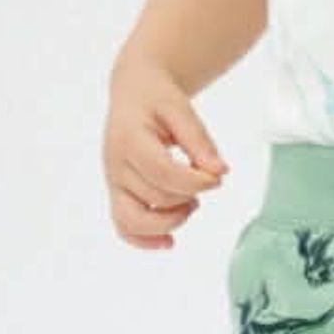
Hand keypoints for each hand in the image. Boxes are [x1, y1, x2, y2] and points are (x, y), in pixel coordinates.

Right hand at [103, 59, 227, 249]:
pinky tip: (170, 241)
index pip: (163, 173)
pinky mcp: (118, 194)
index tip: (216, 178)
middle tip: (204, 181)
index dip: (195, 182)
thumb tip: (219, 172)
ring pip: (137, 221)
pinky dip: (145, 241)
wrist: (134, 92)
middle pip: (155, 198)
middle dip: (188, 195)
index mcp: (128, 138)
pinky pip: (124, 228)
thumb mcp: (181, 108)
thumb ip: (199, 140)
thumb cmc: (157, 98)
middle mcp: (115, 163)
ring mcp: (114, 182)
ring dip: (171, 220)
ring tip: (190, 205)